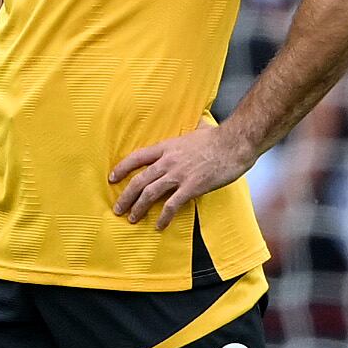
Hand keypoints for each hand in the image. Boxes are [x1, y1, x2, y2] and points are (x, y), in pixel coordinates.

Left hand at [108, 119, 251, 227]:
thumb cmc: (220, 137)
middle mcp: (168, 162)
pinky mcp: (191, 187)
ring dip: (138, 208)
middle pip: (139, 180)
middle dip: (125, 197)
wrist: (235, 143)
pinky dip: (163, 217)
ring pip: (149, 194)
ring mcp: (178, 175)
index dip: (122, 168)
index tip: (112, 178)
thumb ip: (195, 128)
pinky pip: (171, 205)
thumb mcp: (201, 128)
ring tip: (132, 219)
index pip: (137, 158)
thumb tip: (200, 121)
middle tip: (118, 208)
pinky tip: (159, 226)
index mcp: (168, 147)